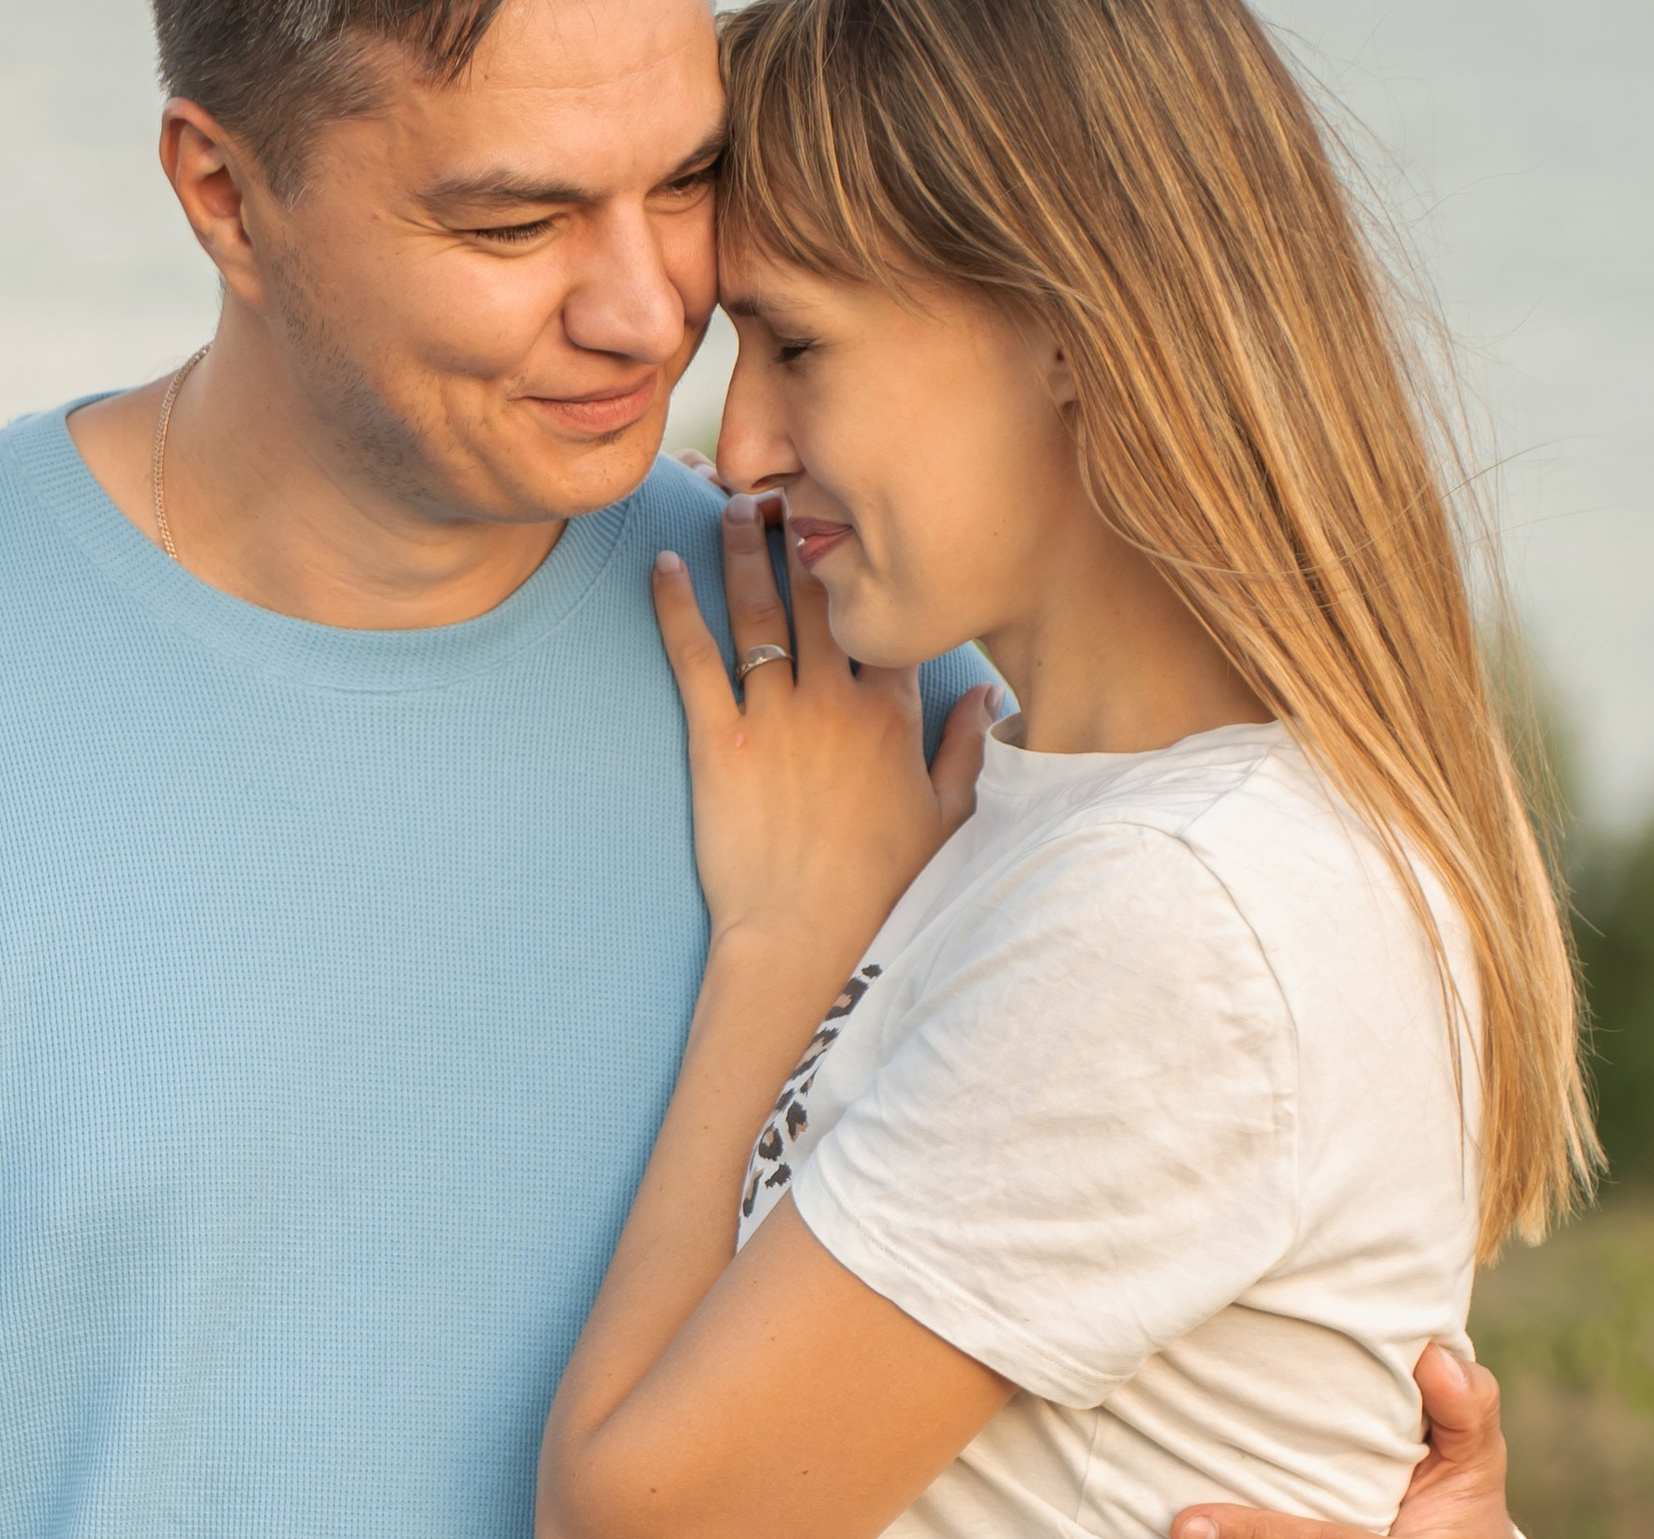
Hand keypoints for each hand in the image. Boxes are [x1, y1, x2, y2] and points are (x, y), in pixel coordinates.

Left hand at [651, 491, 995, 991]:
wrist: (805, 943)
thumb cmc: (878, 891)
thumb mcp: (946, 820)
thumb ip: (969, 750)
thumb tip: (992, 696)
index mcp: (894, 713)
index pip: (884, 614)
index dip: (870, 558)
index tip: (856, 514)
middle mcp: (837, 701)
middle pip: (817, 593)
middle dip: (799, 529)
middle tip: (782, 481)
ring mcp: (776, 718)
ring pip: (758, 611)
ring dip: (740, 548)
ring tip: (727, 500)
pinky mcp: (718, 743)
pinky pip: (694, 658)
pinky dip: (674, 608)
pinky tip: (660, 565)